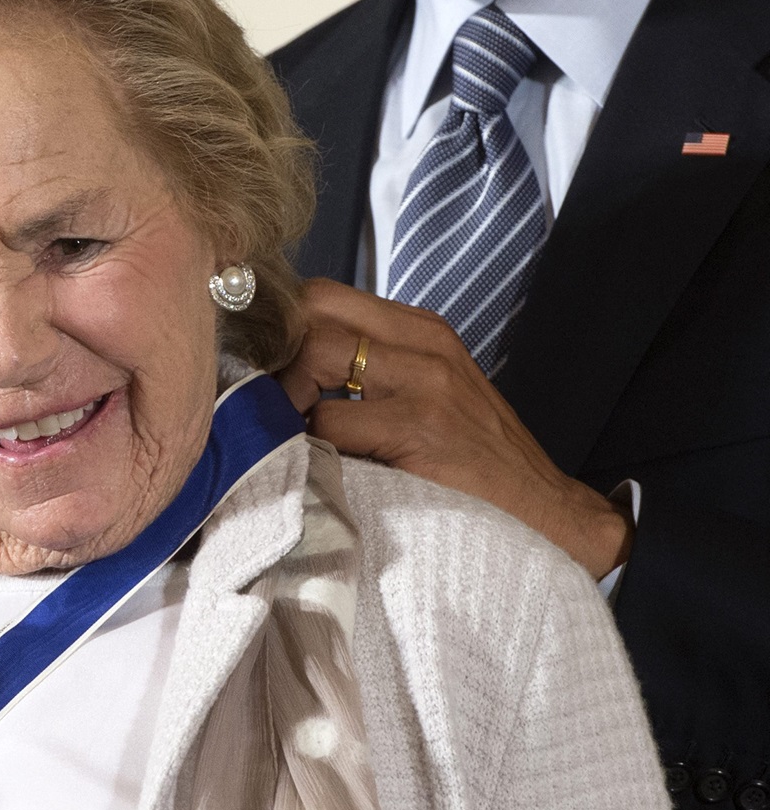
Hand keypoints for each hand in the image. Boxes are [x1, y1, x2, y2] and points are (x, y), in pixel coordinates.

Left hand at [278, 279, 633, 580]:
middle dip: (276, 352)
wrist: (548, 515)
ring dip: (286, 396)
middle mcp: (423, 342)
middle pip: (312, 308)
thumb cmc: (475, 459)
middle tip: (268, 403)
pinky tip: (318, 464)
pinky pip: (331, 418)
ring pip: (315, 352)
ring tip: (290, 434)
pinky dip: (309, 441)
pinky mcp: (420, 427)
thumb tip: (284, 369)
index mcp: (420, 329)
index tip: (263, 369)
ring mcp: (424, 382)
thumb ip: (369, 369)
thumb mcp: (426, 392)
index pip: (323, 294)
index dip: (281, 327)